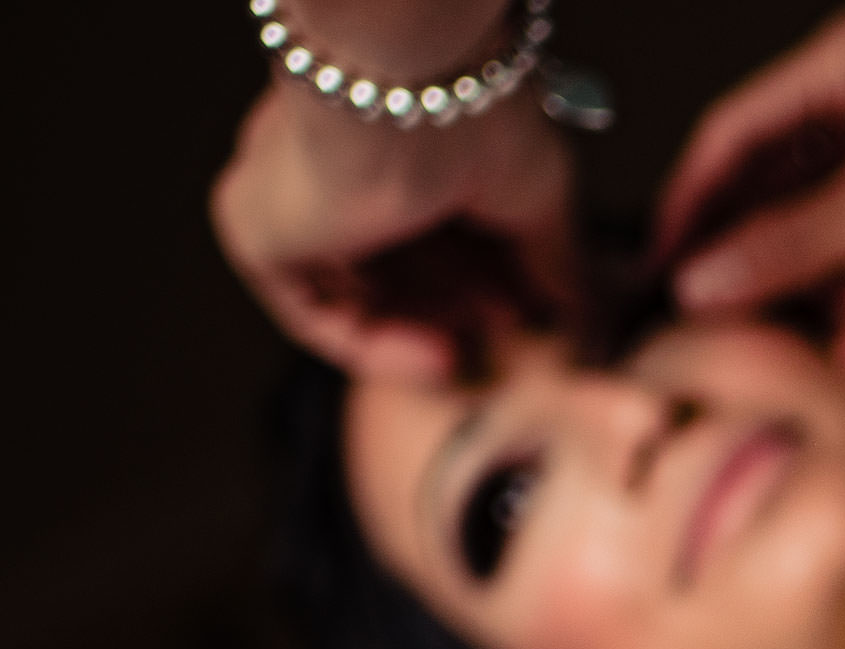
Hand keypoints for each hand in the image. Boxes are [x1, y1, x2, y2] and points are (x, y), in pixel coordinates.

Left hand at [212, 82, 573, 381]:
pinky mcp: (256, 228)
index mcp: (399, 134)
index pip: (439, 225)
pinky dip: (373, 348)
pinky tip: (437, 361)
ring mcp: (292, 193)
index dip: (492, 280)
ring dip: (424, 333)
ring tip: (475, 356)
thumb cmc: (474, 114)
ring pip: (357, 293)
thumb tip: (587, 327)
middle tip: (512, 340)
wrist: (409, 91)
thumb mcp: (540, 200)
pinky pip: (310, 311)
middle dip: (460, 310)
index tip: (536, 315)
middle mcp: (339, 157)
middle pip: (400, 263)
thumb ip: (558, 266)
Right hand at [658, 10, 844, 324]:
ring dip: (798, 296)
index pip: (734, 134)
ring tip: (790, 341)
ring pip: (801, 240)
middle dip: (743, 261)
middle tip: (709, 316)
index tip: (661, 260)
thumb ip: (789, 246)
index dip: (691, 201)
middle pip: (761, 193)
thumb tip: (706, 276)